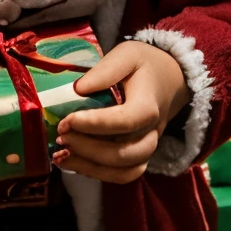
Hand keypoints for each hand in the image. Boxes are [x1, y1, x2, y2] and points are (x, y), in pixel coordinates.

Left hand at [54, 40, 188, 184]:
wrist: (169, 79)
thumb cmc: (145, 66)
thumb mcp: (127, 55)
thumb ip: (105, 70)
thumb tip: (77, 89)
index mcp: (149, 105)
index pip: (125, 121)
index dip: (93, 124)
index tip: (66, 120)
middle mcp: (151, 132)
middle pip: (123, 154)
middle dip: (87, 149)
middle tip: (60, 137)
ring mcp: (147, 147)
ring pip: (124, 172)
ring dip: (90, 168)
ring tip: (61, 155)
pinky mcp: (139, 156)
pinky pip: (123, 175)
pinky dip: (97, 174)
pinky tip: (74, 162)